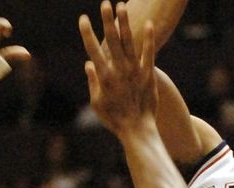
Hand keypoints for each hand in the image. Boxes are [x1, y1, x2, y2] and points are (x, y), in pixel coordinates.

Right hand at [79, 2, 156, 135]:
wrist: (137, 129)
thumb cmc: (114, 119)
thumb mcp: (97, 103)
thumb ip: (93, 82)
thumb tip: (88, 64)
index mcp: (104, 77)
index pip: (93, 50)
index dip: (87, 33)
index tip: (83, 18)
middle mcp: (119, 71)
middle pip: (111, 41)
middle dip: (107, 20)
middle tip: (104, 4)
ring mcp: (135, 72)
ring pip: (129, 43)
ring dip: (125, 23)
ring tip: (122, 6)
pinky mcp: (148, 75)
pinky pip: (149, 54)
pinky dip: (149, 40)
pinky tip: (149, 25)